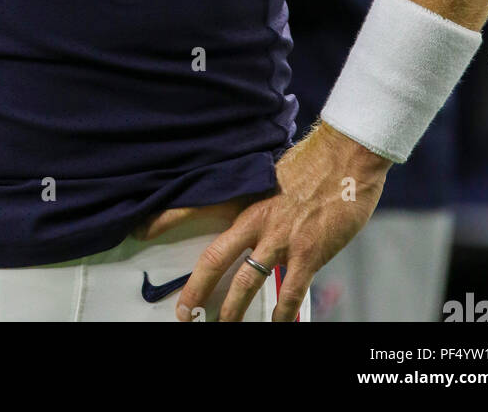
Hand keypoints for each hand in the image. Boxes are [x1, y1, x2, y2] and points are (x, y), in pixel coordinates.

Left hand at [176, 122, 391, 321]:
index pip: (196, 206)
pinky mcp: (307, 254)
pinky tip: (276, 325)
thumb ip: (259, 199)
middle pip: (215, 259)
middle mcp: (255, 219)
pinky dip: (280, 314)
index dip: (166, 220)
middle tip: (182, 313)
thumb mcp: (274, 175)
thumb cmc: (314, 162)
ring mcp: (280, 239)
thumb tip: (252, 217)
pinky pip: (288, 293)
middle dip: (196, 289)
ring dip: (232, 310)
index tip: (140, 230)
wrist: (347, 158)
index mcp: (245, 196)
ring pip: (246, 283)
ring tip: (223, 327)